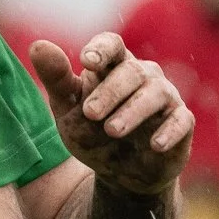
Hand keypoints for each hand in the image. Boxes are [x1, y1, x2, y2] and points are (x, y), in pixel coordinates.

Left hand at [33, 34, 192, 196]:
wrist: (119, 173)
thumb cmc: (91, 132)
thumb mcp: (67, 108)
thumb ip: (55, 78)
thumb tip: (37, 45)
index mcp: (113, 67)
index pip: (112, 45)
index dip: (101, 49)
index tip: (87, 62)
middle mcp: (143, 76)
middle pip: (131, 71)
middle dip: (110, 91)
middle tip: (90, 113)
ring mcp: (165, 98)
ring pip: (156, 93)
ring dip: (134, 110)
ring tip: (112, 130)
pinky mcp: (181, 124)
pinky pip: (181, 121)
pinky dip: (170, 132)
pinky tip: (155, 145)